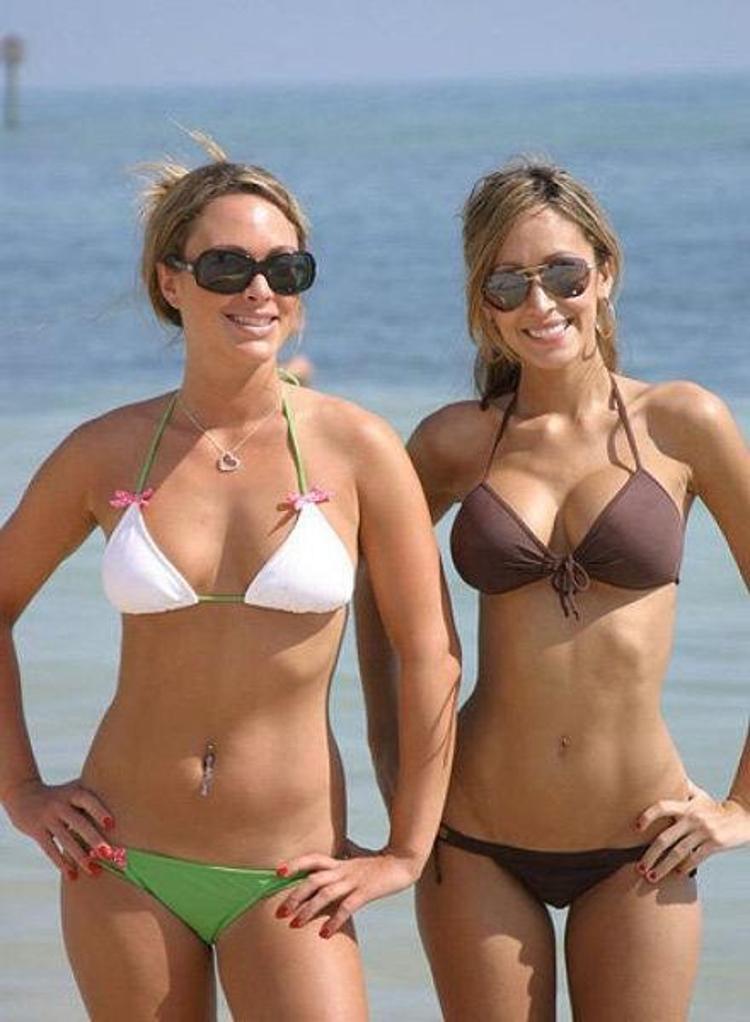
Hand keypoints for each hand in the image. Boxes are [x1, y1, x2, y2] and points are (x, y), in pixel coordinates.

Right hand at [3, 777, 114, 879]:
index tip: (112, 824)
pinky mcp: (36, 831)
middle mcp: (60, 805)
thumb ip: (93, 794)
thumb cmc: (59, 794)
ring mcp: (47, 818)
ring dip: (80, 857)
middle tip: (108, 854)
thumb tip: (125, 799)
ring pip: (65, 840)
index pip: (88, 801)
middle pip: (78, 823)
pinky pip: (50, 849)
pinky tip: (72, 876)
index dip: (99, 811)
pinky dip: (62, 863)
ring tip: (94, 870)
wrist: (23, 794)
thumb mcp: (73, 788)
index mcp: (73, 793)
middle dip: (93, 840)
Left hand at [274, 842, 421, 937]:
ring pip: (326, 893)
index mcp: (340, 862)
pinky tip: (324, 933)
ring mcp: (354, 880)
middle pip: (313, 879)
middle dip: (295, 895)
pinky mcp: (366, 892)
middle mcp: (343, 869)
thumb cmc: (379, 863)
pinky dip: (334, 920)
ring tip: (295, 925)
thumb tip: (338, 850)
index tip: (277, 873)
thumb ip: (345, 855)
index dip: (295, 863)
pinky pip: (347, 906)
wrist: (403, 863)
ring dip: (308, 909)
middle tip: (279, 912)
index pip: (312, 858)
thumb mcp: (358, 858)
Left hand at [635, 779, 749, 882]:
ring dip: (663, 867)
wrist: (741, 818)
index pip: (662, 807)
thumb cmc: (714, 808)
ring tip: (652, 877)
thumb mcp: (699, 795)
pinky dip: (684, 867)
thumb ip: (682, 787)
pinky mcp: (715, 844)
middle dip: (650, 855)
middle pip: (665, 838)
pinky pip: (695, 858)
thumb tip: (664, 773)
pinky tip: (676, 874)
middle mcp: (692, 818)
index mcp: (686, 806)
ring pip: (678, 853)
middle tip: (640, 868)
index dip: (647, 816)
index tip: (636, 828)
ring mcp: (703, 832)